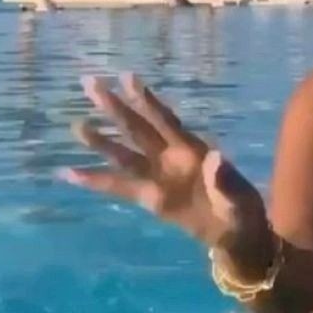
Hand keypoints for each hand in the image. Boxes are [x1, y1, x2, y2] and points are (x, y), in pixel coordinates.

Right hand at [62, 74, 267, 248]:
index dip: (147, 99)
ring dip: (101, 141)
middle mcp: (171, 158)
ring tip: (76, 124)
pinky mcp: (151, 199)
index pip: (165, 120)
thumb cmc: (242, 210)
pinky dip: (95, 181)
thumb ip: (226, 180)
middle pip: (137, 129)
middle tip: (89, 83)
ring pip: (124, 154)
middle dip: (114, 107)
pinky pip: (118, 187)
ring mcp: (159, 177)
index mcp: (193, 151)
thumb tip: (216, 158)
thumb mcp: (240, 197)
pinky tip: (71, 174)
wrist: (237, 235)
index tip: (128, 77)